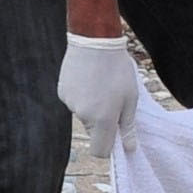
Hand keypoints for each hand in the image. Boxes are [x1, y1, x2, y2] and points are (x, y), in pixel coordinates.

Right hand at [58, 33, 141, 156]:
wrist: (94, 41)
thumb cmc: (118, 70)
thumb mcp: (130, 98)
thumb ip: (127, 126)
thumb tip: (129, 149)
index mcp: (102, 120)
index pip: (100, 151)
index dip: (109, 148)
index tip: (117, 135)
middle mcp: (83, 116)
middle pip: (93, 131)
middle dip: (103, 122)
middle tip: (114, 100)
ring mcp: (70, 104)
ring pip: (83, 115)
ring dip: (93, 107)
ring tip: (101, 84)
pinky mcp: (62, 92)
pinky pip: (74, 101)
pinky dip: (82, 96)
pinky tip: (89, 78)